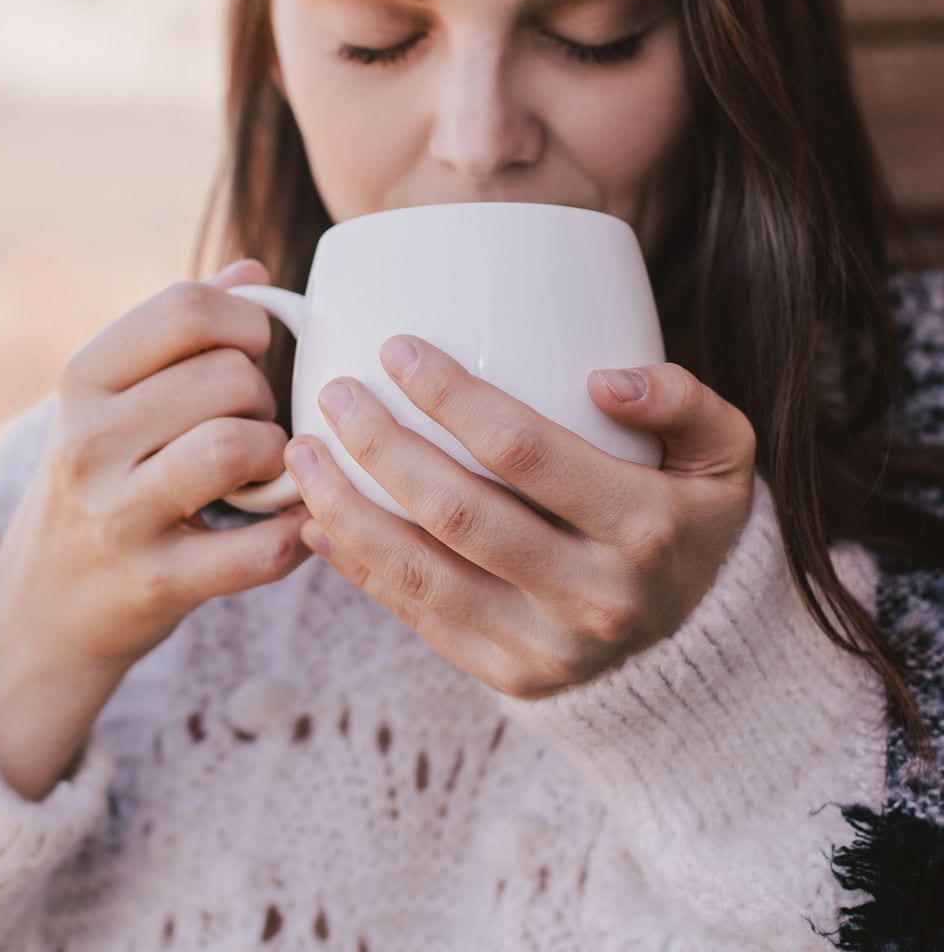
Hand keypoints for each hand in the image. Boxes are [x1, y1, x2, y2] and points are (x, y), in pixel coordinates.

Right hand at [0, 259, 313, 671]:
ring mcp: (118, 515)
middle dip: (264, 396)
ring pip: (236, 446)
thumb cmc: (104, 477)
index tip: (253, 350)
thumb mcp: (116, 397)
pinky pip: (261, 547)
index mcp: (85, 378)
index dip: (248, 321)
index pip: (187, 308)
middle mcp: (89, 440)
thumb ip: (182, 331)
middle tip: (254, 423)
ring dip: (275, 455)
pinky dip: (296, 531)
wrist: (47, 602)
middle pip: (228, 376)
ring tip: (262, 468)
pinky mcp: (158, 582)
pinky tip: (290, 521)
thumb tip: (254, 271)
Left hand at [282, 337, 755, 699]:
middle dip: (380, 446)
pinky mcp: (508, 676)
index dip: (451, 396)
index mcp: (646, 529)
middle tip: (333, 396)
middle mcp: (595, 596)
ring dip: (347, 509)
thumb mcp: (723, 454)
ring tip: (301, 454)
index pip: (526, 451)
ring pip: (421, 573)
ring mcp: (547, 648)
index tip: (396, 348)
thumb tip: (603, 380)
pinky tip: (319, 523)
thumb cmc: (690, 520)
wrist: (692, 640)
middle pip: (458, 512)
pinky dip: (360, 568)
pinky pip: (418, 617)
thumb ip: (684, 400)